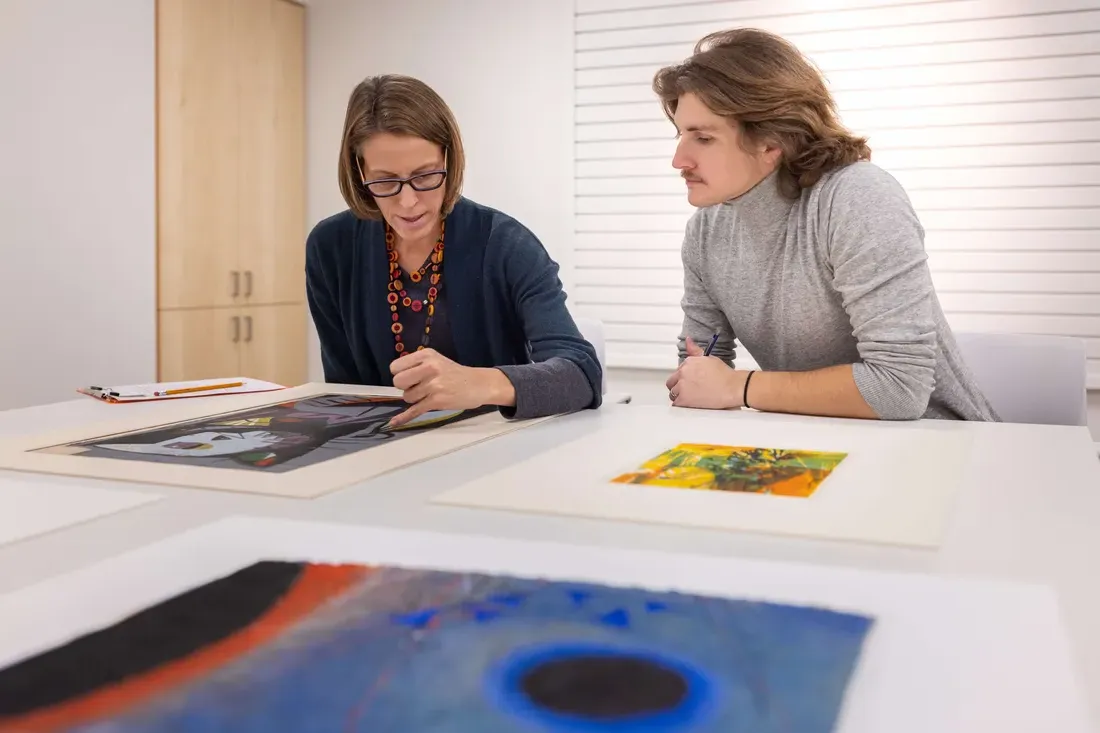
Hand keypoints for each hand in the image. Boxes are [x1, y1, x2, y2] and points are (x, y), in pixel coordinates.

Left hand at [387, 349, 511, 427]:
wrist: (479, 384)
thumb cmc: (456, 374)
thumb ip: (418, 365)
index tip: (408, 378)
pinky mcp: (437, 400)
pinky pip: (414, 410)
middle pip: (398, 381)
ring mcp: (433, 384)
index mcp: (426, 355)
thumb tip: (398, 377)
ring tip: (431, 394)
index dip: (399, 374)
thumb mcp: (436, 360)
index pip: (395, 366)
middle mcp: (429, 367)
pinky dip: (404, 418)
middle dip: (404, 387)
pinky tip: (395, 422)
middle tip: (417, 387)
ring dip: (415, 399)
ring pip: (407, 397)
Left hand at [665, 337, 743, 409]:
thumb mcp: (709, 358)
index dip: (685, 378)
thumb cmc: (725, 375)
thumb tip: (688, 341)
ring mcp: (682, 386)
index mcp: (688, 362)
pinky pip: (676, 404)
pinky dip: (682, 405)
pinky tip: (691, 404)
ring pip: (673, 393)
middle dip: (679, 386)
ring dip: (680, 396)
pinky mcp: (684, 399)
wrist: (732, 387)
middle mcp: (683, 372)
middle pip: (672, 381)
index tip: (691, 381)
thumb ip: (695, 351)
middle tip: (691, 391)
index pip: (678, 371)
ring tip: (693, 398)